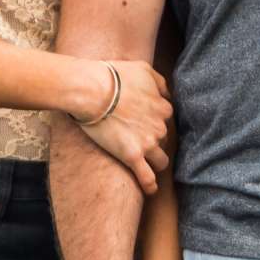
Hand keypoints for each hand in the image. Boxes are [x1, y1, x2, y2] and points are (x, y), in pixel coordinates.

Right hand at [71, 59, 171, 194]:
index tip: (144, 122)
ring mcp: (147, 143)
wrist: (92, 90)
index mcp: (163, 107)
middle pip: (164, 139)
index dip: (155, 120)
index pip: (166, 119)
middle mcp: (160, 127)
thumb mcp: (143, 69)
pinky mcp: (132, 157)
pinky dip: (150, 185)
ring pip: (161, 161)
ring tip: (148, 166)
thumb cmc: (113, 76)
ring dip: (156, 163)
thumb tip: (167, 92)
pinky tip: (150, 190)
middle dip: (154, 140)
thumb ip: (160, 81)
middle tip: (137, 139)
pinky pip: (147, 177)